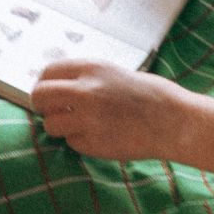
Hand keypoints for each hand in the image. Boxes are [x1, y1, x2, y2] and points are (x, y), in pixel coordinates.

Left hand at [30, 61, 195, 160]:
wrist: (173, 121)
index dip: (44, 83)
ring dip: (60, 126)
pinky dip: (80, 141)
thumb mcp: (115, 73)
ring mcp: (88, 119)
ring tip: (80, 125)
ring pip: (51, 124)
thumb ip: (86, 78)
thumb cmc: (150, 95)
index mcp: (92, 69)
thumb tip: (57, 86)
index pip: (48, 72)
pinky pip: (72, 142)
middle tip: (50, 110)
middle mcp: (86, 92)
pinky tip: (100, 135)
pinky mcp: (93, 143)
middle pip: (40, 96)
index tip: (46, 91)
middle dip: (41, 105)